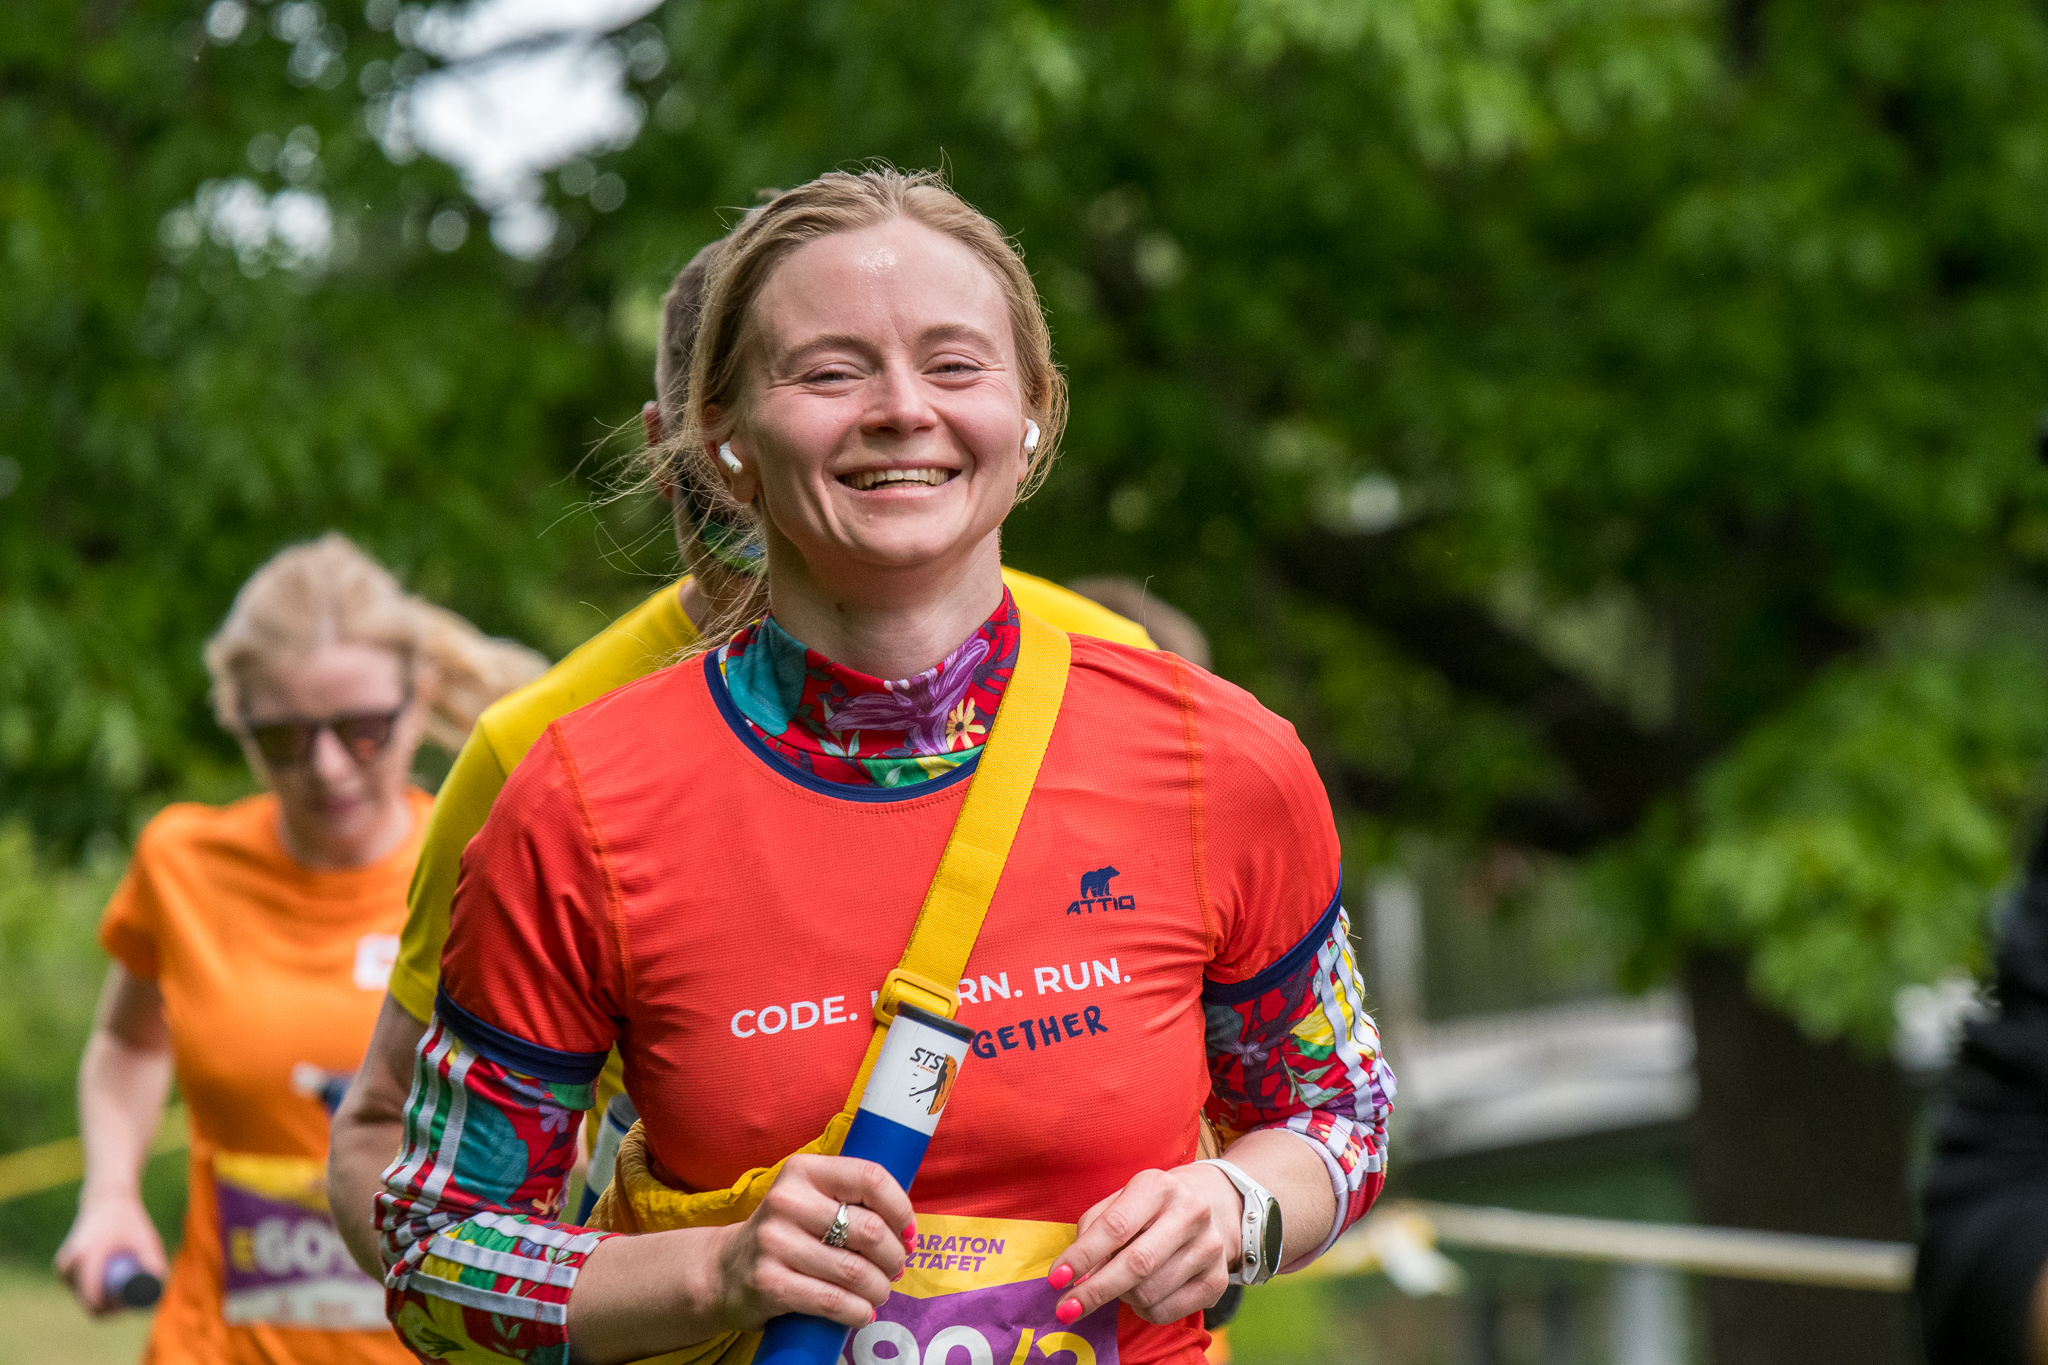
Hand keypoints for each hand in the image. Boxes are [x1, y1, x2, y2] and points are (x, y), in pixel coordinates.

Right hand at [55, 1191, 166, 1315]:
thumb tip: (156, 1298)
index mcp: (89, 1256)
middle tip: (132, 1299)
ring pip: (84, 1297)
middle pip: (89, 1302)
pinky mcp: (63, 1268)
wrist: (105, 1200)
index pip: (94, 1300)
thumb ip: (154, 1267)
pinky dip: (94, 1291)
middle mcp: (70, 1263)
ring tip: (123, 1281)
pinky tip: (109, 1278)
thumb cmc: (130, 1221)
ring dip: (102, 1299)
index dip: (113, 1311)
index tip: (131, 1307)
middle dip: (110, 1308)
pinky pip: (79, 1289)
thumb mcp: (147, 1242)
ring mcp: (64, 1267)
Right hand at [710, 1154, 914, 1331]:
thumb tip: (907, 1231)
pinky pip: (832, 1301)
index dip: (900, 1208)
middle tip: (895, 1268)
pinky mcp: (769, 1283)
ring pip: (855, 1271)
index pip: (870, 1177)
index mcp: (804, 1170)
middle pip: (869, 1229)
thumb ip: (851, 1200)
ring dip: (879, 1288)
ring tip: (879, 1292)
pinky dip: (857, 1311)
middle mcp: (786, 1201)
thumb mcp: (810, 1199)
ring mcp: (774, 1242)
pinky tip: (861, 1312)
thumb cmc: (785, 1233)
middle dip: (894, 1256)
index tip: (908, 1232)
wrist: (724, 1270)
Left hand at [1046, 1165, 1237, 1325]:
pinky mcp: (1217, 1280)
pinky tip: (1141, 1293)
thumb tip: (1077, 1277)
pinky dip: (1143, 1310)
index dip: (1082, 1256)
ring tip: (1118, 1285)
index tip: (1056, 1279)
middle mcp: (1191, 1213)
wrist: (1211, 1206)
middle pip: (1136, 1264)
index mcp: (1158, 1186)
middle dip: (1095, 1291)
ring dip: (1121, 1298)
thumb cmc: (1149, 1207)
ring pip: (1148, 1292)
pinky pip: (1166, 1312)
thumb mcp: (1119, 1202)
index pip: (1115, 1227)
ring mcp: (1209, 1248)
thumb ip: (1093, 1232)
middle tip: (1066, 1308)